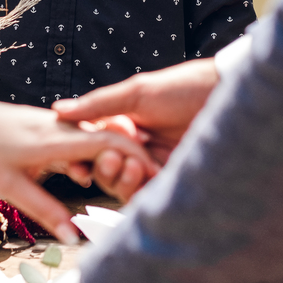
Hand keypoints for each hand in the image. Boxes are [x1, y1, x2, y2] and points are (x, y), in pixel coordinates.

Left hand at [0, 91, 159, 243]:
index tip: (155, 177)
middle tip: (143, 186)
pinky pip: (78, 139)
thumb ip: (46, 211)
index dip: (136, 159)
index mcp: (57, 139)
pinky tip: (85, 176)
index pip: (110, 143)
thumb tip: (74, 238)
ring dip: (109, 161)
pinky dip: (89, 156)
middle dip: (130, 162)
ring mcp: (57, 124)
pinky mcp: (49, 126)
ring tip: (119, 185)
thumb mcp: (11, 187)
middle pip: (110, 139)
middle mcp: (63, 126)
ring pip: (95, 139)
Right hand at [52, 59, 218, 198]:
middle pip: (105, 169)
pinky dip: (140, 190)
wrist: (224, 97)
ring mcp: (154, 164)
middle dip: (103, 167)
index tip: (76, 164)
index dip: (82, 156)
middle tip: (111, 157)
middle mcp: (136, 146)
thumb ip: (99, 105)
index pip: (93, 146)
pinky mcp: (172, 179)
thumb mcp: (137, 92)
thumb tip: (58, 110)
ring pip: (123, 185)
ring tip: (134, 165)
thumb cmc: (182, 87)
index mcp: (124, 124)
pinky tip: (145, 175)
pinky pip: (147, 195)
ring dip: (121, 178)